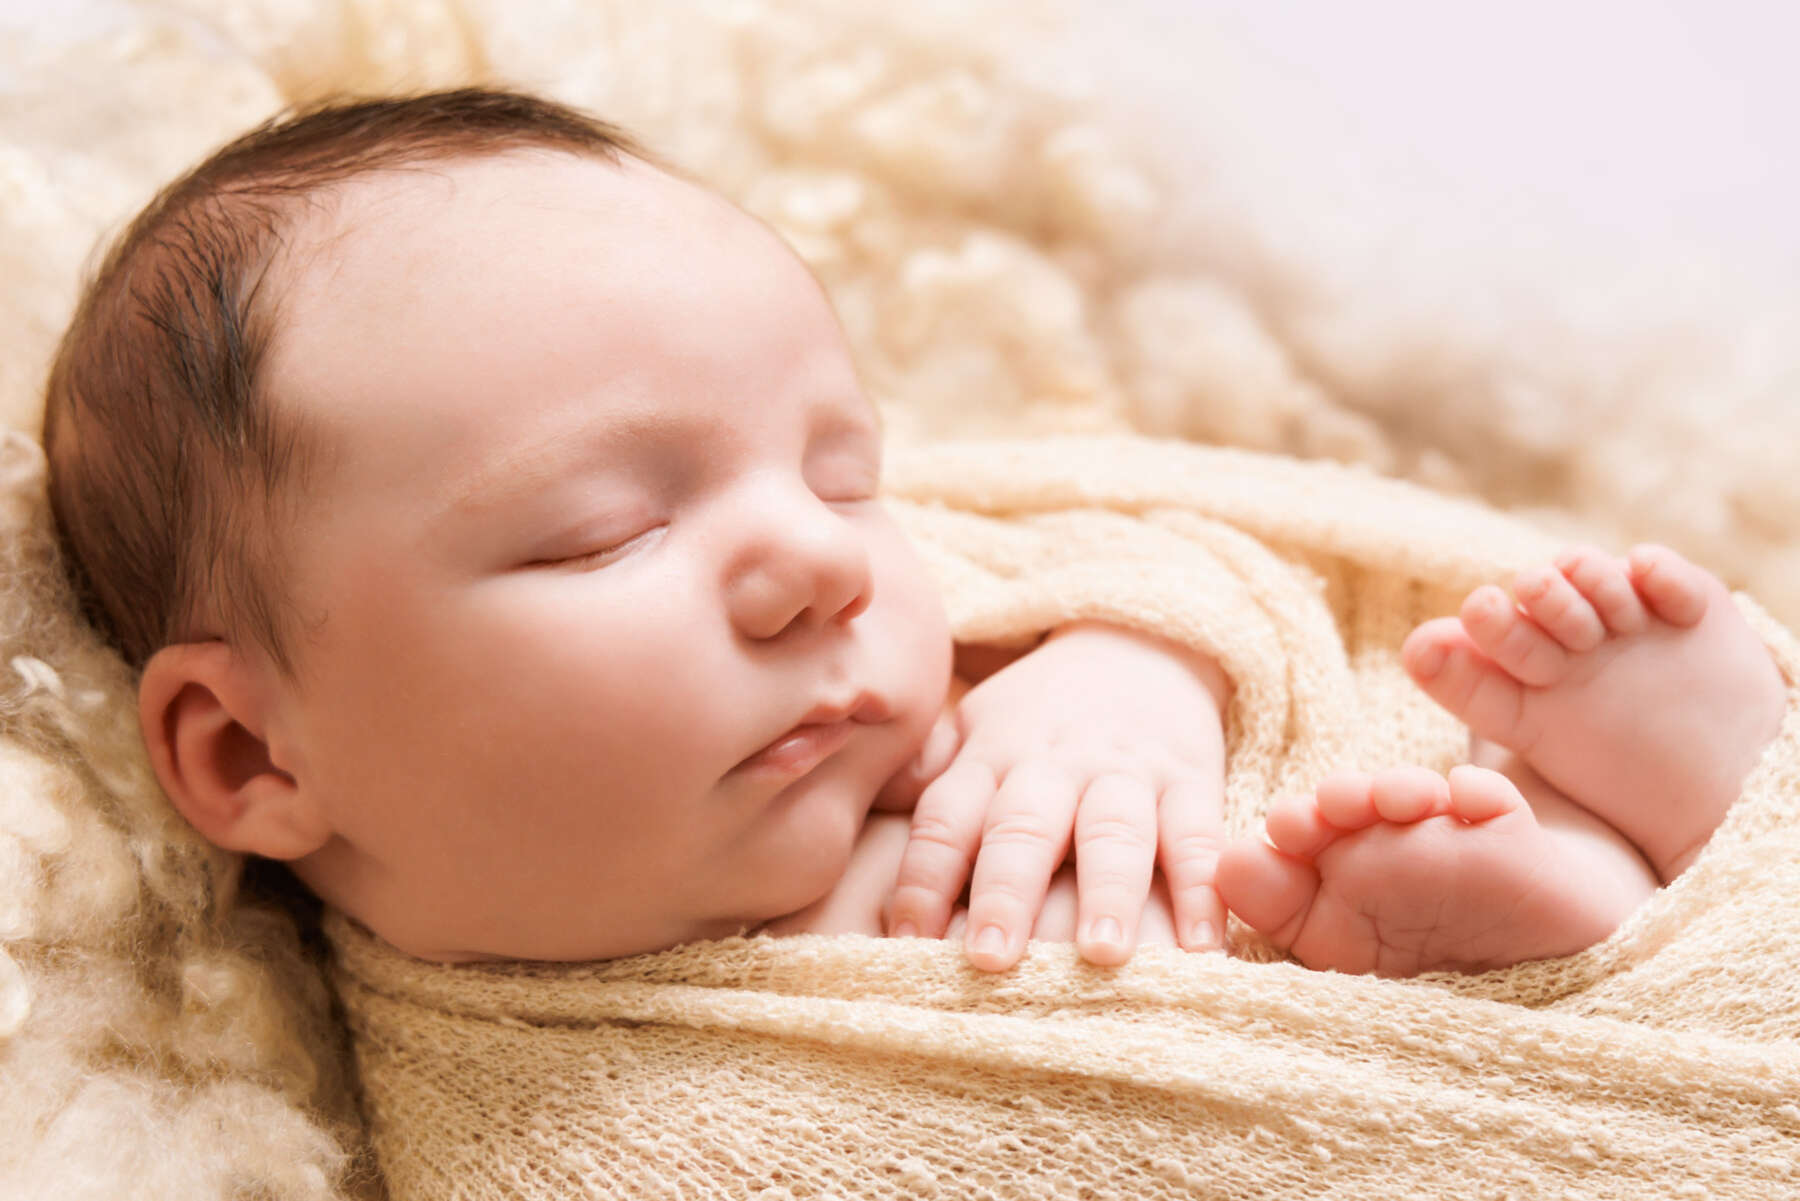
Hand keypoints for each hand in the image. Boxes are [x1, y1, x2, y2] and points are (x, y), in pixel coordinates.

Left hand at [884, 620, 1229, 970]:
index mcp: (991, 756)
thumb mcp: (976, 724)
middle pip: (1025, 827)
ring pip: (1115, 830)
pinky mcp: (1191, 779)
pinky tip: (1205, 946)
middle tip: (993, 959)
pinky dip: (1205, 889)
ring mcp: (1126, 772)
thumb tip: (841, 802)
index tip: (904, 940)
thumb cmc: (1041, 711)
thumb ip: (926, 771)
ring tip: (1105, 953)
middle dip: (1007, 891)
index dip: (923, 878)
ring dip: (1110, 891)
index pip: (948, 818)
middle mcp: (1054, 765)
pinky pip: (1198, 835)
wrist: (1141, 642)